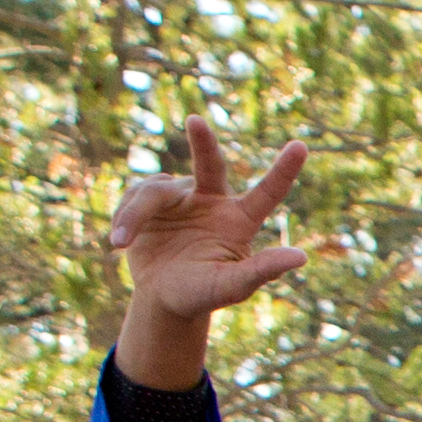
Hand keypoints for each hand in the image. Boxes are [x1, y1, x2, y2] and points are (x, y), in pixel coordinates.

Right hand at [103, 117, 311, 387]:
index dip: (284, 170)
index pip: (268, 192)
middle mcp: (212, 201)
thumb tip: (301, 256)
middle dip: (203, 142)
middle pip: (211, 165)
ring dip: (135, 215)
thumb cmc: (202, 295)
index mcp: (239, 220)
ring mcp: (180, 197)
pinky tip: (119, 242)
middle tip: (196, 122)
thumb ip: (262, 271)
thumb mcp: (232, 286)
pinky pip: (134, 197)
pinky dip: (124, 220)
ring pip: (156, 190)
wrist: (161, 299)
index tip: (301, 146)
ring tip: (120, 243)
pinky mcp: (151, 199)